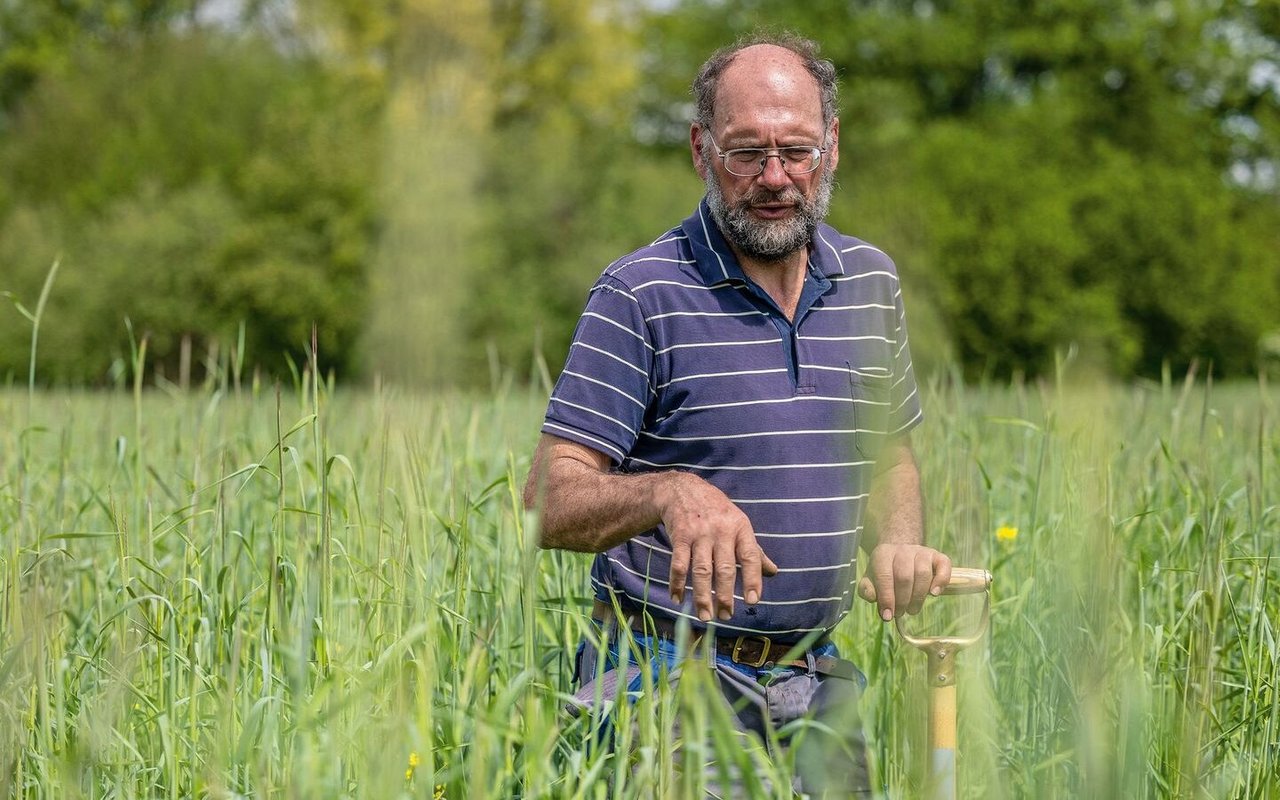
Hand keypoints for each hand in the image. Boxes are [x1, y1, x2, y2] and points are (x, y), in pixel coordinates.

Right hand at [658, 473, 778, 621]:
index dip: (753, 579)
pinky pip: (679, 564)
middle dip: (725, 595)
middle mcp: (721, 531)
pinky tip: (678, 598)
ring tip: (705, 616)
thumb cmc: (716, 511)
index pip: (750, 556)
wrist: (682, 489)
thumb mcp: (739, 524)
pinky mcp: (679, 536)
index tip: (753, 601)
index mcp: (741, 528)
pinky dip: (677, 583)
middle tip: (726, 616)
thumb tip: (773, 572)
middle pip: (724, 568)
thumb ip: (755, 550)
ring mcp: (699, 533)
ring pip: (701, 570)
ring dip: (702, 596)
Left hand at [857, 543, 951, 620]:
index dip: (887, 598)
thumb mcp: (870, 579)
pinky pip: (943, 566)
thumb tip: (872, 597)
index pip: (884, 576)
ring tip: (912, 609)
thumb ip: (866, 589)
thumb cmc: (884, 572)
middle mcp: (903, 550)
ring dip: (918, 597)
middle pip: (904, 577)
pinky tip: (934, 594)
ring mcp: (922, 551)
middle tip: (900, 613)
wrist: (901, 554)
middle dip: (902, 600)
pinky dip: (941, 581)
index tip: (887, 616)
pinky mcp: (938, 556)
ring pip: (923, 573)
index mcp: (883, 554)